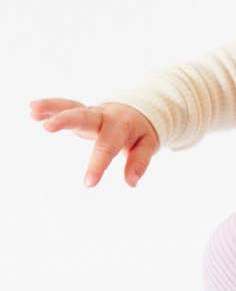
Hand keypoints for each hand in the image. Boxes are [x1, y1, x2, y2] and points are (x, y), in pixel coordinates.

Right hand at [30, 98, 158, 186]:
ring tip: (32, 111)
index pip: (107, 147)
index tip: (88, 184)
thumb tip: (131, 182)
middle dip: (65, 120)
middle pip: (84, 116)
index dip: (98, 164)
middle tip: (47, 128)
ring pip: (70, 106)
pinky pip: (64, 106)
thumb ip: (140, 161)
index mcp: (121, 126)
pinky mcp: (81, 112)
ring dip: (52, 108)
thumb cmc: (140, 131)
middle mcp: (103, 116)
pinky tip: (32, 111)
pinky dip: (49, 107)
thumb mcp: (148, 144)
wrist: (139, 110)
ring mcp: (90, 112)